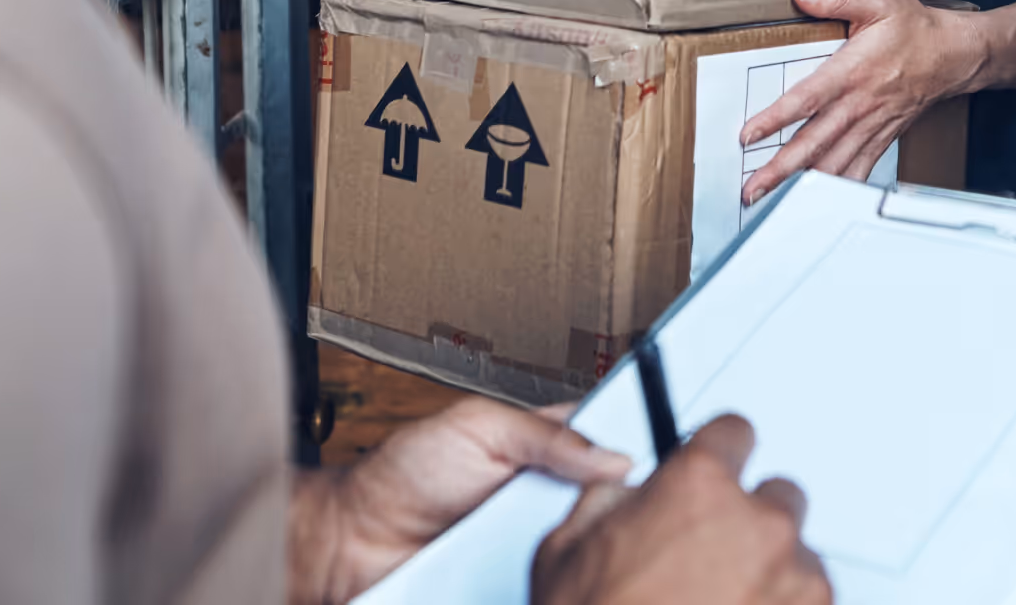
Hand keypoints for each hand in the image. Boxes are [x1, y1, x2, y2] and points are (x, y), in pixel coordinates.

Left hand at [307, 399, 630, 603]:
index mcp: (546, 448)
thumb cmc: (405, 472)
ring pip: (584, 556)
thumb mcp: (479, 427)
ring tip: (598, 554)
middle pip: (606, 508)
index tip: (663, 462)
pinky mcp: (516, 589)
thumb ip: (546, 434)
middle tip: (621, 514)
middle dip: (618, 512)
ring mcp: (532, 550)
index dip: (636, 454)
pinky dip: (558, 588)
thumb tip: (614, 454)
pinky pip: (550, 590)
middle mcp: (546, 501)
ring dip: (589, 555)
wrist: (352, 542)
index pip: (609, 445)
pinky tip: (562, 585)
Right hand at [531, 416, 830, 604]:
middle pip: (778, 497)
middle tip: (714, 564)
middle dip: (749, 525)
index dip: (719, 455)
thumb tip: (631, 497)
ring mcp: (794, 580)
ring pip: (800, 560)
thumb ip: (611, 501)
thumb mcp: (567, 549)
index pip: (734, 432)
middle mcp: (757, 522)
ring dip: (772, 580)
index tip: (718, 473)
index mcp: (699, 484)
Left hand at [741, 0, 978, 205]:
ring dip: (799, 183)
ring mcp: (871, 126)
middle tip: (750, 186)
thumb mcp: (876, 2)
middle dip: (779, 167)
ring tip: (769, 198)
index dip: (776, 119)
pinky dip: (836, 187)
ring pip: (832, 162)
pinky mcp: (882, 137)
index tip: (749, 135)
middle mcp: (859, 105)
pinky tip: (816, 199)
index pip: (807, 99)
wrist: (956, 55)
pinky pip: (857, 168)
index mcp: (852, 71)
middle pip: (814, 142)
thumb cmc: (917, 30)